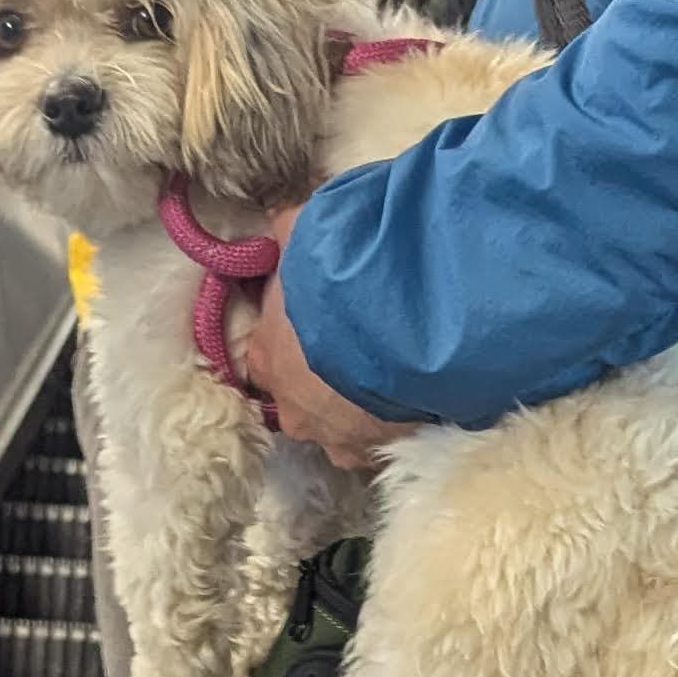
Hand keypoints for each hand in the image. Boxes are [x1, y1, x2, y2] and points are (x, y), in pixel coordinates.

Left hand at [231, 205, 404, 469]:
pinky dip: (393, 422)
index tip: (317, 319)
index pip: (264, 352)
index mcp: (267, 357)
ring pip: (341, 425)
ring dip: (359, 404)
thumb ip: (287, 232)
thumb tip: (279, 222)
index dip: (288, 336)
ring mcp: (333, 439)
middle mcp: (292, 409)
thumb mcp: (303, 233)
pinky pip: (379, 441)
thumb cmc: (340, 279)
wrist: (402, 322)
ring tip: (392, 372)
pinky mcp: (374, 454)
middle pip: (302, 396)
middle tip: (360, 346)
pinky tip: (412, 394)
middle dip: (325, 377)